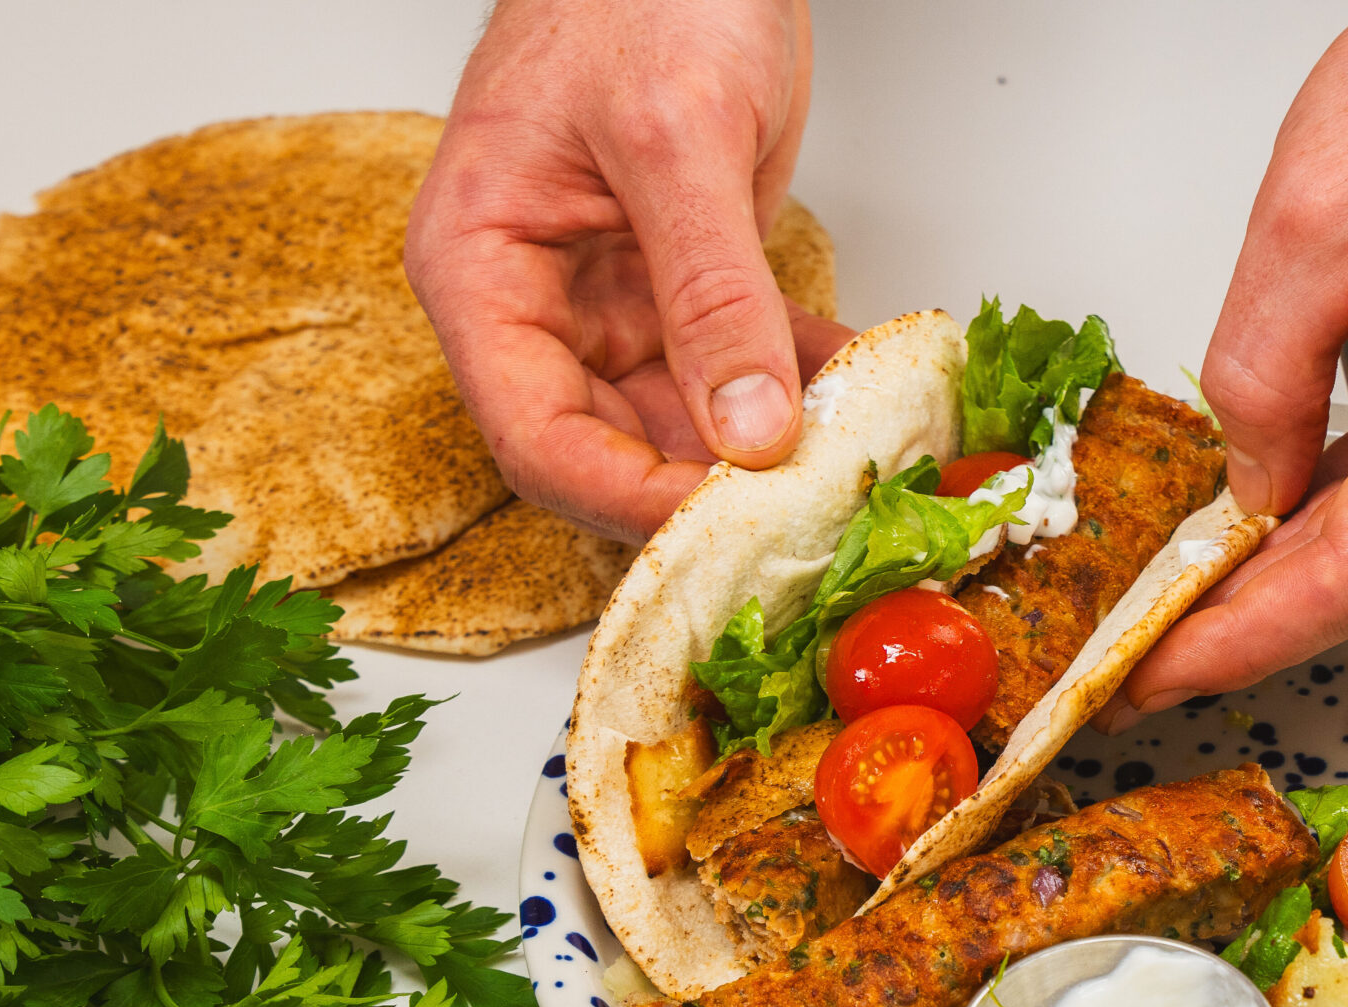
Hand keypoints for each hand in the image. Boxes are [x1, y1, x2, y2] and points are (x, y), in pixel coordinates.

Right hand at [407, 0, 853, 540]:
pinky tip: (864, 397)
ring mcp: (616, 298)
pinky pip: (742, 368)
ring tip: (850, 457)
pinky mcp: (687, 284)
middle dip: (704, 492)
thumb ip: (710, 289)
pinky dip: (803, 388)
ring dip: (767, 449)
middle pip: (609, 451)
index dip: (624, 500)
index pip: (536, 438)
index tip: (720, 528)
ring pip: (686, 424)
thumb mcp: (675, 137)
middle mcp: (541, 301)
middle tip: (805, 513)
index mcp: (483, 269)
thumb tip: (747, 430)